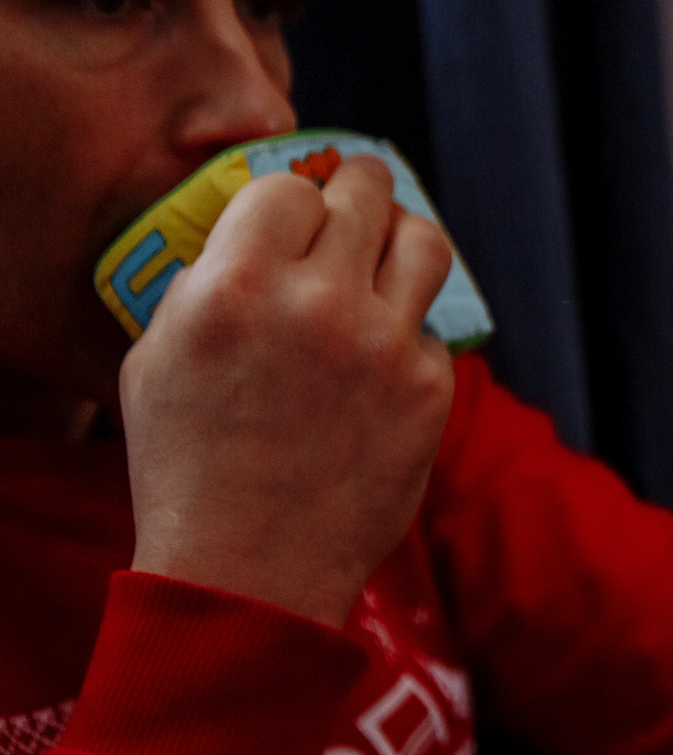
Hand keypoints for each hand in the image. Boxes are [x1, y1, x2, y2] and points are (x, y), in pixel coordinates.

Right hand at [123, 156, 454, 628]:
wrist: (249, 567)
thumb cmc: (189, 467)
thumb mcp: (157, 356)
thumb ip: (210, 281)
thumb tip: (261, 231)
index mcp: (237, 285)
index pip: (289, 187)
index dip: (293, 196)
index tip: (298, 208)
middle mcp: (319, 302)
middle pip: (367, 195)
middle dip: (359, 188)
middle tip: (358, 194)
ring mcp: (384, 345)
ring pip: (425, 242)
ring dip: (406, 235)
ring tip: (390, 247)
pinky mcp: (430, 390)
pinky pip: (432, 330)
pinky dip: (408, 335)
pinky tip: (378, 363)